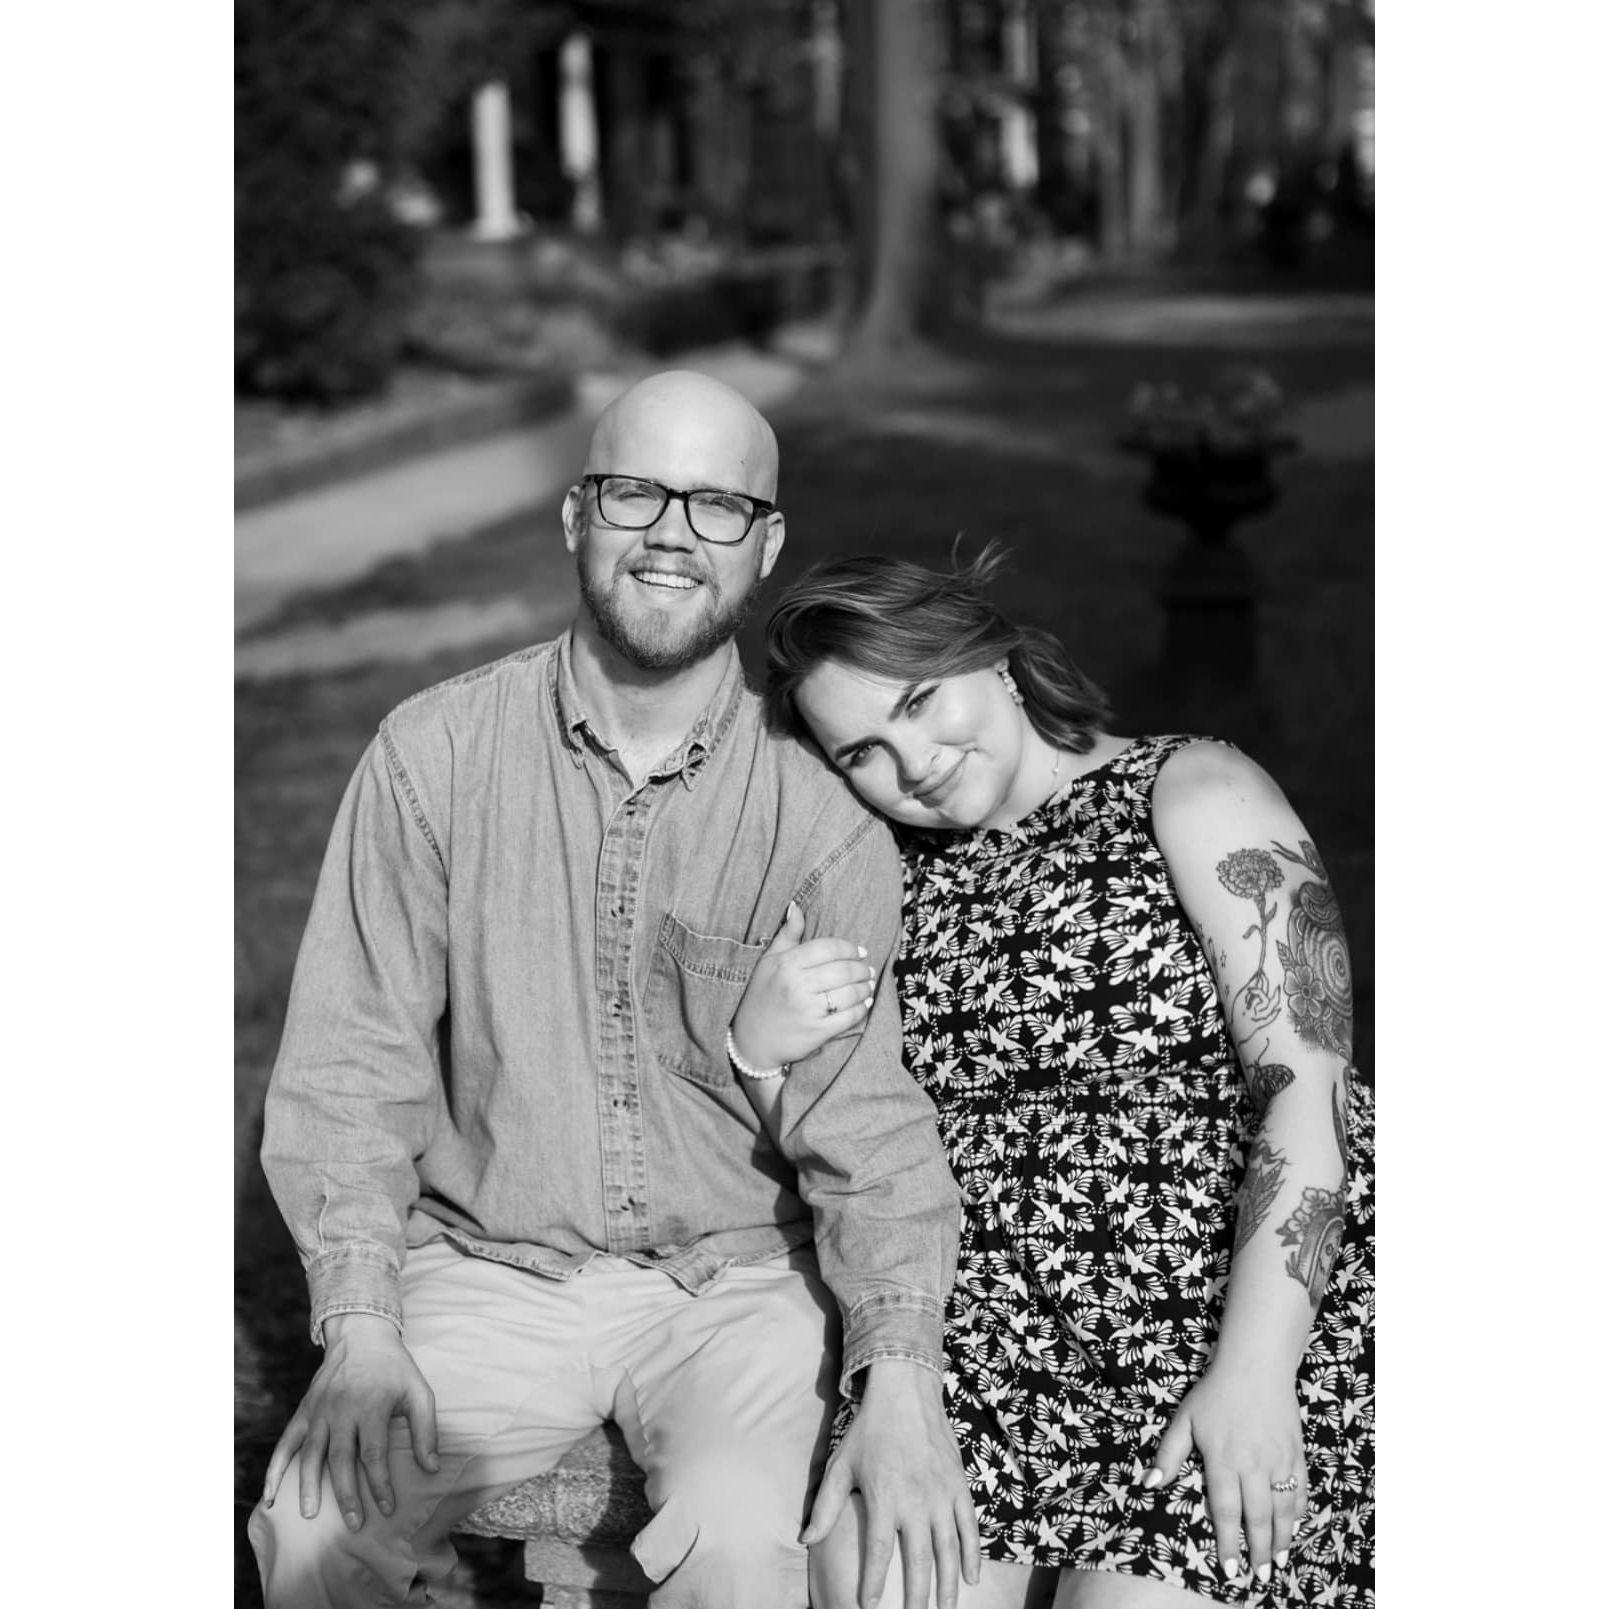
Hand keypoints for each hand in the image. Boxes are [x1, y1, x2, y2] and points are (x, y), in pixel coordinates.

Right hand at [261, 1312, 439, 1531]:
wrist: (361, 1335)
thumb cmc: (395, 1369)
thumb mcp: (419, 1391)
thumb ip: (426, 1430)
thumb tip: (432, 1468)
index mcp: (372, 1405)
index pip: (374, 1453)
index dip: (380, 1484)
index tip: (387, 1508)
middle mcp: (342, 1409)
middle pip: (341, 1458)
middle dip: (346, 1494)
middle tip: (354, 1524)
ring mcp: (319, 1410)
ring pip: (311, 1454)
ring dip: (309, 1486)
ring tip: (310, 1514)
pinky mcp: (304, 1410)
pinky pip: (285, 1443)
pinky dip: (275, 1469)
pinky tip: (271, 1496)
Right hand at [732, 901, 877, 1069]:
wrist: (751, 1040)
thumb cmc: (761, 995)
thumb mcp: (768, 962)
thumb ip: (787, 934)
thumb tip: (796, 906)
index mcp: (787, 964)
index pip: (828, 947)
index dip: (849, 948)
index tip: (859, 951)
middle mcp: (797, 985)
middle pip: (843, 969)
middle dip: (861, 968)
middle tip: (866, 968)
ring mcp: (808, 1010)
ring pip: (850, 992)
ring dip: (864, 987)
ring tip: (867, 983)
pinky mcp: (818, 1032)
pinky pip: (849, 1016)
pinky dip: (862, 1008)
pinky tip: (864, 1002)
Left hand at [802, 1360, 980, 1608]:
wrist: (906, 1393)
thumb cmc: (870, 1431)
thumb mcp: (841, 1465)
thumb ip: (825, 1505)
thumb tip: (806, 1539)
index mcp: (884, 1497)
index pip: (879, 1552)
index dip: (874, 1583)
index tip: (869, 1607)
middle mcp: (916, 1501)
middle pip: (920, 1562)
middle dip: (918, 1597)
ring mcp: (942, 1494)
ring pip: (949, 1551)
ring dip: (948, 1585)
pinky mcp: (960, 1486)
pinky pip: (970, 1528)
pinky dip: (973, 1555)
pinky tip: (971, 1579)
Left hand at [1142, 1360, 1305, 1585]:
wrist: (1255, 1367)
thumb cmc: (1214, 1393)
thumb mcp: (1184, 1419)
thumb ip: (1169, 1454)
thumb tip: (1150, 1484)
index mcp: (1223, 1460)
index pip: (1226, 1510)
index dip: (1228, 1542)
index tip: (1229, 1568)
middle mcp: (1253, 1465)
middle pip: (1257, 1517)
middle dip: (1257, 1551)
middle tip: (1258, 1576)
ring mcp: (1278, 1460)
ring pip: (1283, 1509)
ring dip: (1281, 1538)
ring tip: (1277, 1562)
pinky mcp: (1295, 1454)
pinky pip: (1300, 1490)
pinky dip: (1298, 1512)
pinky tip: (1294, 1527)